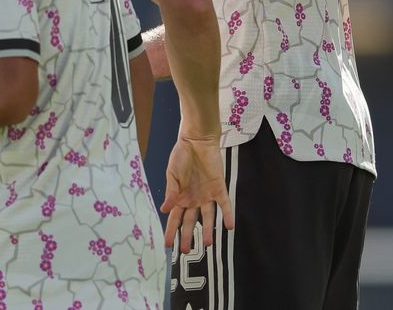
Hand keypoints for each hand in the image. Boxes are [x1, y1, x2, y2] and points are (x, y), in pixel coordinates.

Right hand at [160, 134, 234, 252]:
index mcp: (180, 197)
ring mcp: (207, 195)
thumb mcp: (172, 174)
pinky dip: (227, 215)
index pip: (175, 219)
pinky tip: (229, 226)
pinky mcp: (218, 188)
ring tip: (208, 245)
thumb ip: (171, 192)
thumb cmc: (181, 155)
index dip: (171, 231)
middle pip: (191, 222)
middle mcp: (193, 199)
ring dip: (208, 231)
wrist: (196, 140)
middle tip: (185, 251)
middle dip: (188, 237)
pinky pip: (224, 204)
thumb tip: (164, 209)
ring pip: (208, 218)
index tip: (167, 245)